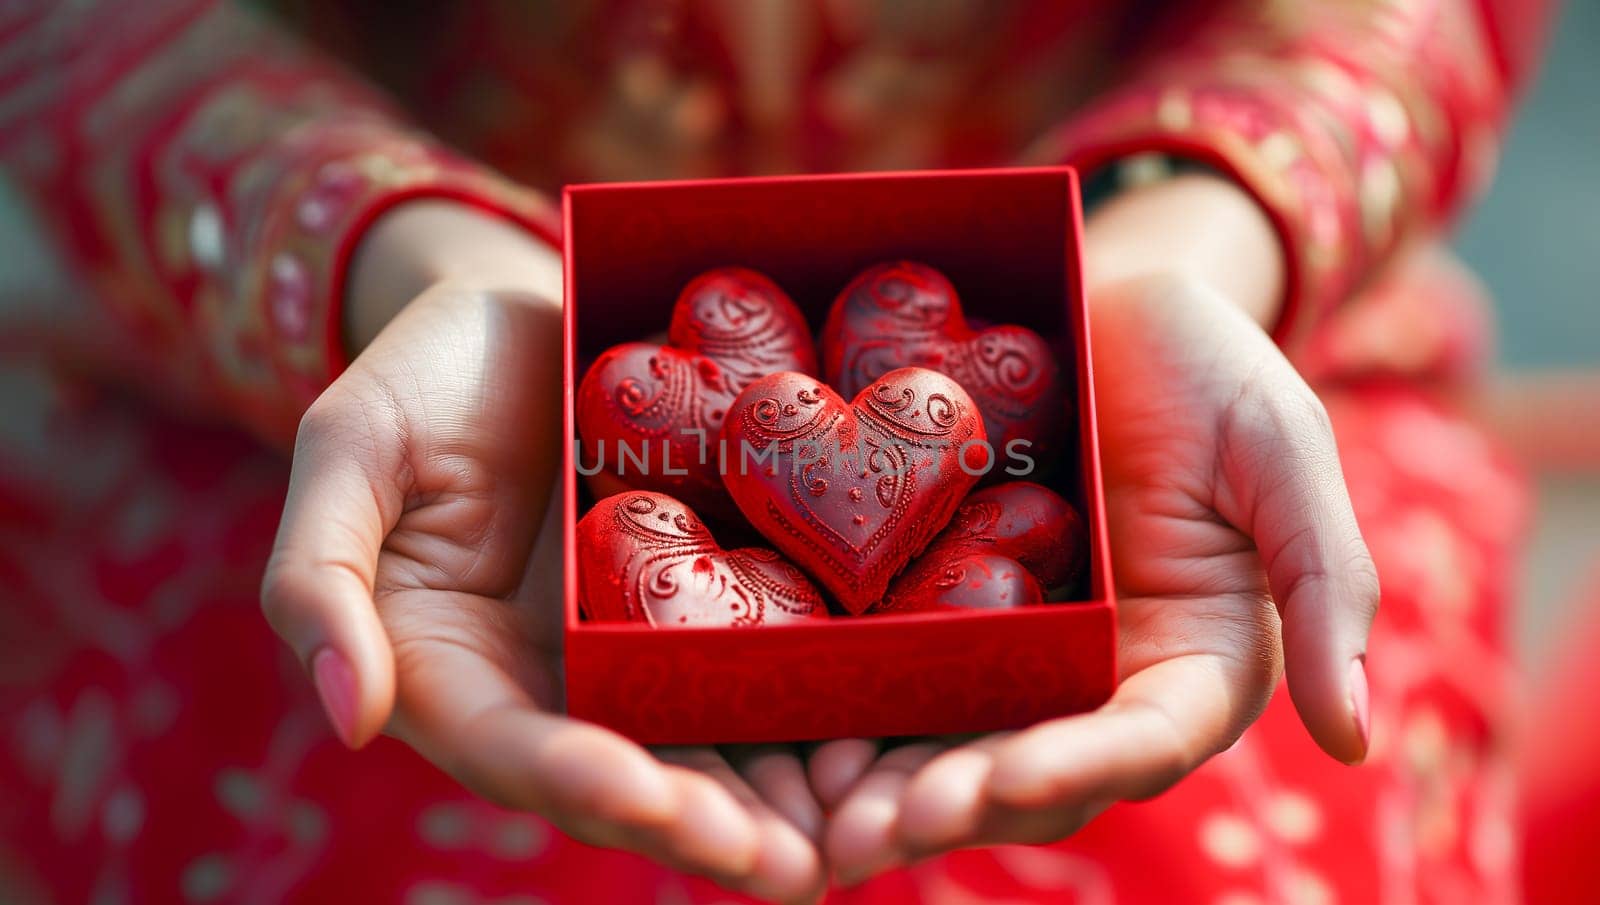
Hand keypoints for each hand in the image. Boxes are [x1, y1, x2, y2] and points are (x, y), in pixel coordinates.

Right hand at [260, 202, 825, 902]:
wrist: (522, 312)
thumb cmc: (419, 378)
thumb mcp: (349, 453)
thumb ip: (322, 580)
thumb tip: (348, 717)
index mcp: (458, 677)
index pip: (519, 753)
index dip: (584, 783)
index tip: (652, 802)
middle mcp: (560, 686)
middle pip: (636, 775)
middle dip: (712, 827)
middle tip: (795, 867)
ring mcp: (642, 649)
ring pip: (714, 741)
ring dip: (783, 798)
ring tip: (855, 833)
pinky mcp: (711, 598)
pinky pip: (764, 658)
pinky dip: (820, 705)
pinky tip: (887, 730)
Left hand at [820, 174, 1380, 881]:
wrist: (1104, 304)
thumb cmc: (1211, 367)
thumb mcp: (1282, 447)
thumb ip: (1328, 580)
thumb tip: (1356, 737)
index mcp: (1187, 667)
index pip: (1136, 745)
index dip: (1073, 772)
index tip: (1000, 782)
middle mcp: (1090, 682)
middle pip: (1024, 770)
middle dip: (952, 806)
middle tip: (868, 831)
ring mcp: (1006, 651)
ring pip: (947, 742)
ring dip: (884, 790)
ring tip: (818, 814)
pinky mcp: (934, 608)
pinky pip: (890, 669)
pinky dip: (844, 709)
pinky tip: (782, 727)